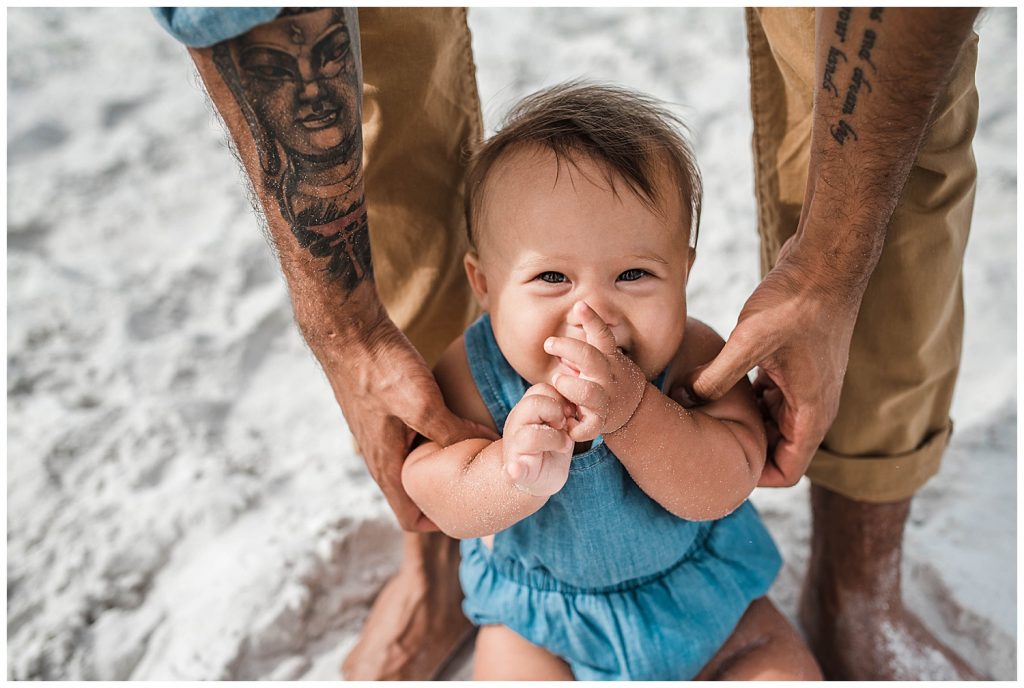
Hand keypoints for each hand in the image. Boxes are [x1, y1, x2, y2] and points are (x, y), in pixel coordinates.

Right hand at [322, 307, 497, 530]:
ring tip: (477, 455)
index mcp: (387, 466)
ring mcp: (382, 436)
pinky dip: (435, 441)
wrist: (347, 331)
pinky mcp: (385, 415)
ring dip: (443, 465)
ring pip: (416, 466)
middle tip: (484, 483)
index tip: (471, 511)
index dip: (440, 524)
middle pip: (416, 495)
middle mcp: (381, 458)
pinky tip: (457, 422)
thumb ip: (452, 431)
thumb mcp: (422, 403)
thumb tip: (487, 447)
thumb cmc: (379, 368)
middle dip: (449, 494)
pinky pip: (413, 441)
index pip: (410, 519)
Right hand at [502, 383, 573, 496]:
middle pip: (533, 404)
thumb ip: (563, 408)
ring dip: (555, 439)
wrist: (539, 478)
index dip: (561, 398)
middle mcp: (515, 425)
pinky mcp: (516, 472)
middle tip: (566, 428)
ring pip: (530, 434)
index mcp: (525, 410)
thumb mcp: (560, 423)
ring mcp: (513, 448)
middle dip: (557, 413)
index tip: (571, 413)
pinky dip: (514, 470)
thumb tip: (576, 400)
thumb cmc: (551, 447)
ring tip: (564, 446)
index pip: (541, 389)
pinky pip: (513, 469)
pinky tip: (516, 471)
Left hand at [545, 301, 645, 441]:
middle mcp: (608, 377)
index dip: (592, 320)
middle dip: (568, 348)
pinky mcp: (600, 422)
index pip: (602, 335)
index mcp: (609, 358)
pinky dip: (575, 427)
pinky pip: (587, 427)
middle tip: (549, 343)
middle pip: (590, 358)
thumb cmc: (609, 378)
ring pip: (587, 393)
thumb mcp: (605, 357)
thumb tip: (570, 319)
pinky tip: (566, 422)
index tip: (580, 305)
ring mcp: (605, 400)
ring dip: (569, 386)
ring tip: (558, 382)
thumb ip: (586, 344)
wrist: (634, 410)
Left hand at [679, 238, 859, 486]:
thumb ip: (717, 376)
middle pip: (778, 450)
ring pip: (772, 422)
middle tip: (701, 444)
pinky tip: (715, 384)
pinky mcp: (794, 365)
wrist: (824, 262)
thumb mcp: (750, 342)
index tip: (717, 466)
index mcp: (811, 412)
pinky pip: (769, 396)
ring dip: (743, 422)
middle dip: (743, 450)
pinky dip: (747, 398)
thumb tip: (685, 399)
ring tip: (703, 417)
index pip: (787, 471)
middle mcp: (813, 405)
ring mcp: (805, 385)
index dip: (753, 476)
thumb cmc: (796, 302)